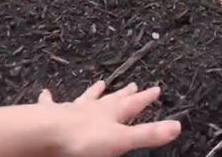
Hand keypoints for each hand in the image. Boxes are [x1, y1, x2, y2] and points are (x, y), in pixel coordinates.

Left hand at [32, 81, 180, 156]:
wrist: (45, 133)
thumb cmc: (84, 139)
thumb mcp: (121, 139)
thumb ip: (148, 134)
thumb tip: (177, 126)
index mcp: (111, 114)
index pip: (133, 104)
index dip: (145, 98)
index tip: (156, 88)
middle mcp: (93, 108)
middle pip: (112, 99)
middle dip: (124, 93)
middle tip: (132, 84)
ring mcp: (71, 110)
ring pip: (86, 98)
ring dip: (93, 92)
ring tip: (100, 82)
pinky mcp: (51, 116)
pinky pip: (50, 105)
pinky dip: (48, 99)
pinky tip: (45, 93)